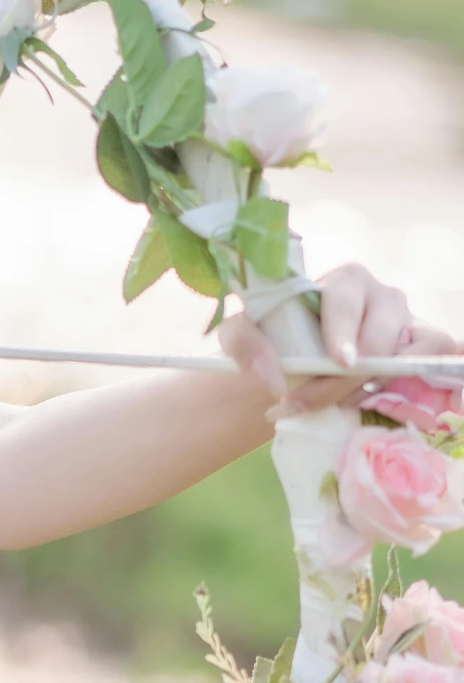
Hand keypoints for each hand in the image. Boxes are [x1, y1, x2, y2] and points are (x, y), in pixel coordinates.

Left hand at [220, 263, 457, 418]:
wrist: (293, 362)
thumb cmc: (274, 340)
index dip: (344, 330)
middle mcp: (381, 296)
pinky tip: (391, 399)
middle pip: (379, 334)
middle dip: (351, 375)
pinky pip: (438, 356)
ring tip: (349, 402)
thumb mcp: (243, 335)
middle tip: (321, 401)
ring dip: (387, 379)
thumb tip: (274, 377)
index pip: (347, 300)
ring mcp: (407, 321)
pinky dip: (426, 377)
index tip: (339, 361)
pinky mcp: (423, 346)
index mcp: (343, 281)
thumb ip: (244, 344)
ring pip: (417, 343)